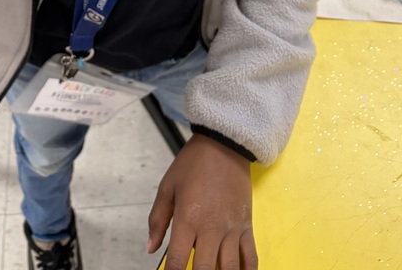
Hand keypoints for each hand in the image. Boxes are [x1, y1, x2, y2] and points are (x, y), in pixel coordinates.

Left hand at [147, 133, 256, 268]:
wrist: (223, 144)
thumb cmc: (192, 164)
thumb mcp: (167, 187)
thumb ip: (157, 220)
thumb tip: (151, 249)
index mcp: (187, 219)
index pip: (178, 261)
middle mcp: (211, 229)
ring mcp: (232, 229)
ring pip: (229, 269)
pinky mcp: (246, 226)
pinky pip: (250, 257)